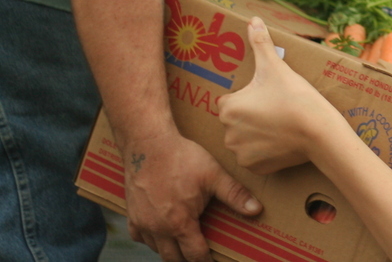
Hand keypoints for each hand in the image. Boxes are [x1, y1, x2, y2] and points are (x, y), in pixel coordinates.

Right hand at [122, 132, 259, 261]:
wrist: (149, 144)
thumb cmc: (182, 158)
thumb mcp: (214, 175)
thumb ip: (235, 195)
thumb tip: (256, 210)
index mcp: (180, 223)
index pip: (194, 254)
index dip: (206, 260)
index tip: (213, 260)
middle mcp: (158, 229)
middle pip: (173, 258)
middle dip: (188, 259)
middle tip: (199, 255)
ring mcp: (142, 223)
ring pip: (156, 249)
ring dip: (170, 251)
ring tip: (184, 245)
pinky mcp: (131, 214)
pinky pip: (139, 237)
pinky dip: (151, 240)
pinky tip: (161, 233)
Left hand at [220, 17, 341, 173]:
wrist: (318, 132)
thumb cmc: (295, 97)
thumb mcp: (276, 67)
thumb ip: (261, 43)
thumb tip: (253, 19)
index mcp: (228, 108)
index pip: (231, 100)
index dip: (249, 96)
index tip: (267, 95)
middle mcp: (228, 133)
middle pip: (237, 120)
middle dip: (252, 115)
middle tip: (277, 108)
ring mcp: (241, 153)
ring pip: (245, 138)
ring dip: (256, 133)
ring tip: (280, 124)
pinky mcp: (255, 167)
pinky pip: (255, 156)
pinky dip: (265, 150)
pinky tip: (282, 140)